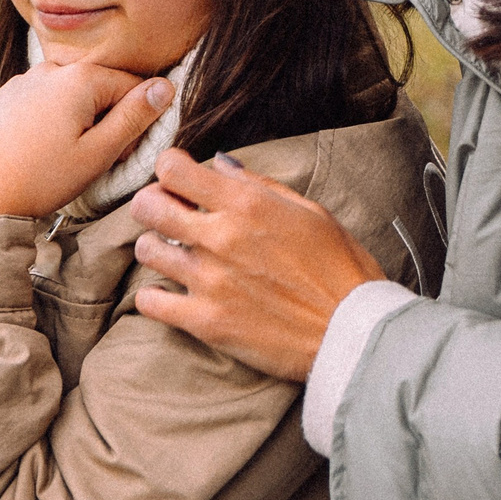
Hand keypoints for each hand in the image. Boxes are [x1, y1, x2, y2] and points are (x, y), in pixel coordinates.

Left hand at [0, 62, 174, 220]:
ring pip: (67, 93)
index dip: (135, 119)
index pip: (131, 85)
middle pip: (98, 87)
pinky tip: (38, 150)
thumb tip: (166, 86)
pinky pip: (39, 101)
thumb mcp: (99, 153)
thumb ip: (135, 116)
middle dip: (104, 117)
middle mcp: (49, 69)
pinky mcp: (1, 98)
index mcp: (79, 79)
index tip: (123, 151)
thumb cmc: (42, 179)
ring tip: (64, 156)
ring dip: (77, 117)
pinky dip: (48, 119)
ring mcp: (21, 81)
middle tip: (93, 158)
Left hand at [129, 149, 384, 379]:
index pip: (173, 168)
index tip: (180, 180)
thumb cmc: (341, 269)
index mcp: (247, 204)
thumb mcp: (310, 212)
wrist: (354, 334)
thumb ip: (260, 187)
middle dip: (153, 203)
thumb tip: (221, 165)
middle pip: (148, 205)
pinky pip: (150, 302)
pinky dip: (155, 297)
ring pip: (146, 250)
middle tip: (168, 214)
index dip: (171, 170)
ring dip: (156, 247)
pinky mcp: (205, 321)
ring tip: (175, 255)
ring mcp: (209, 281)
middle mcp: (221, 237)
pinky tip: (172, 295)